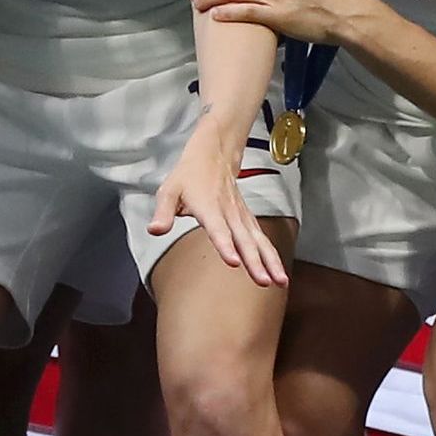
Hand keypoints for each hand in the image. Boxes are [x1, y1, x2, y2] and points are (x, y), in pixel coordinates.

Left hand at [146, 129, 287, 287]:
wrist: (213, 154)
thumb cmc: (189, 176)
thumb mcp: (169, 190)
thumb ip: (163, 212)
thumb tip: (154, 230)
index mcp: (208, 207)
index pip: (218, 229)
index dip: (225, 245)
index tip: (234, 262)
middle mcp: (229, 213)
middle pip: (244, 239)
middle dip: (255, 262)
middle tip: (263, 281)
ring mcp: (241, 216)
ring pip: (259, 241)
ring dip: (271, 262)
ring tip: (280, 282)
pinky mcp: (248, 220)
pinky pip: (263, 240)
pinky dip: (273, 256)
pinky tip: (279, 274)